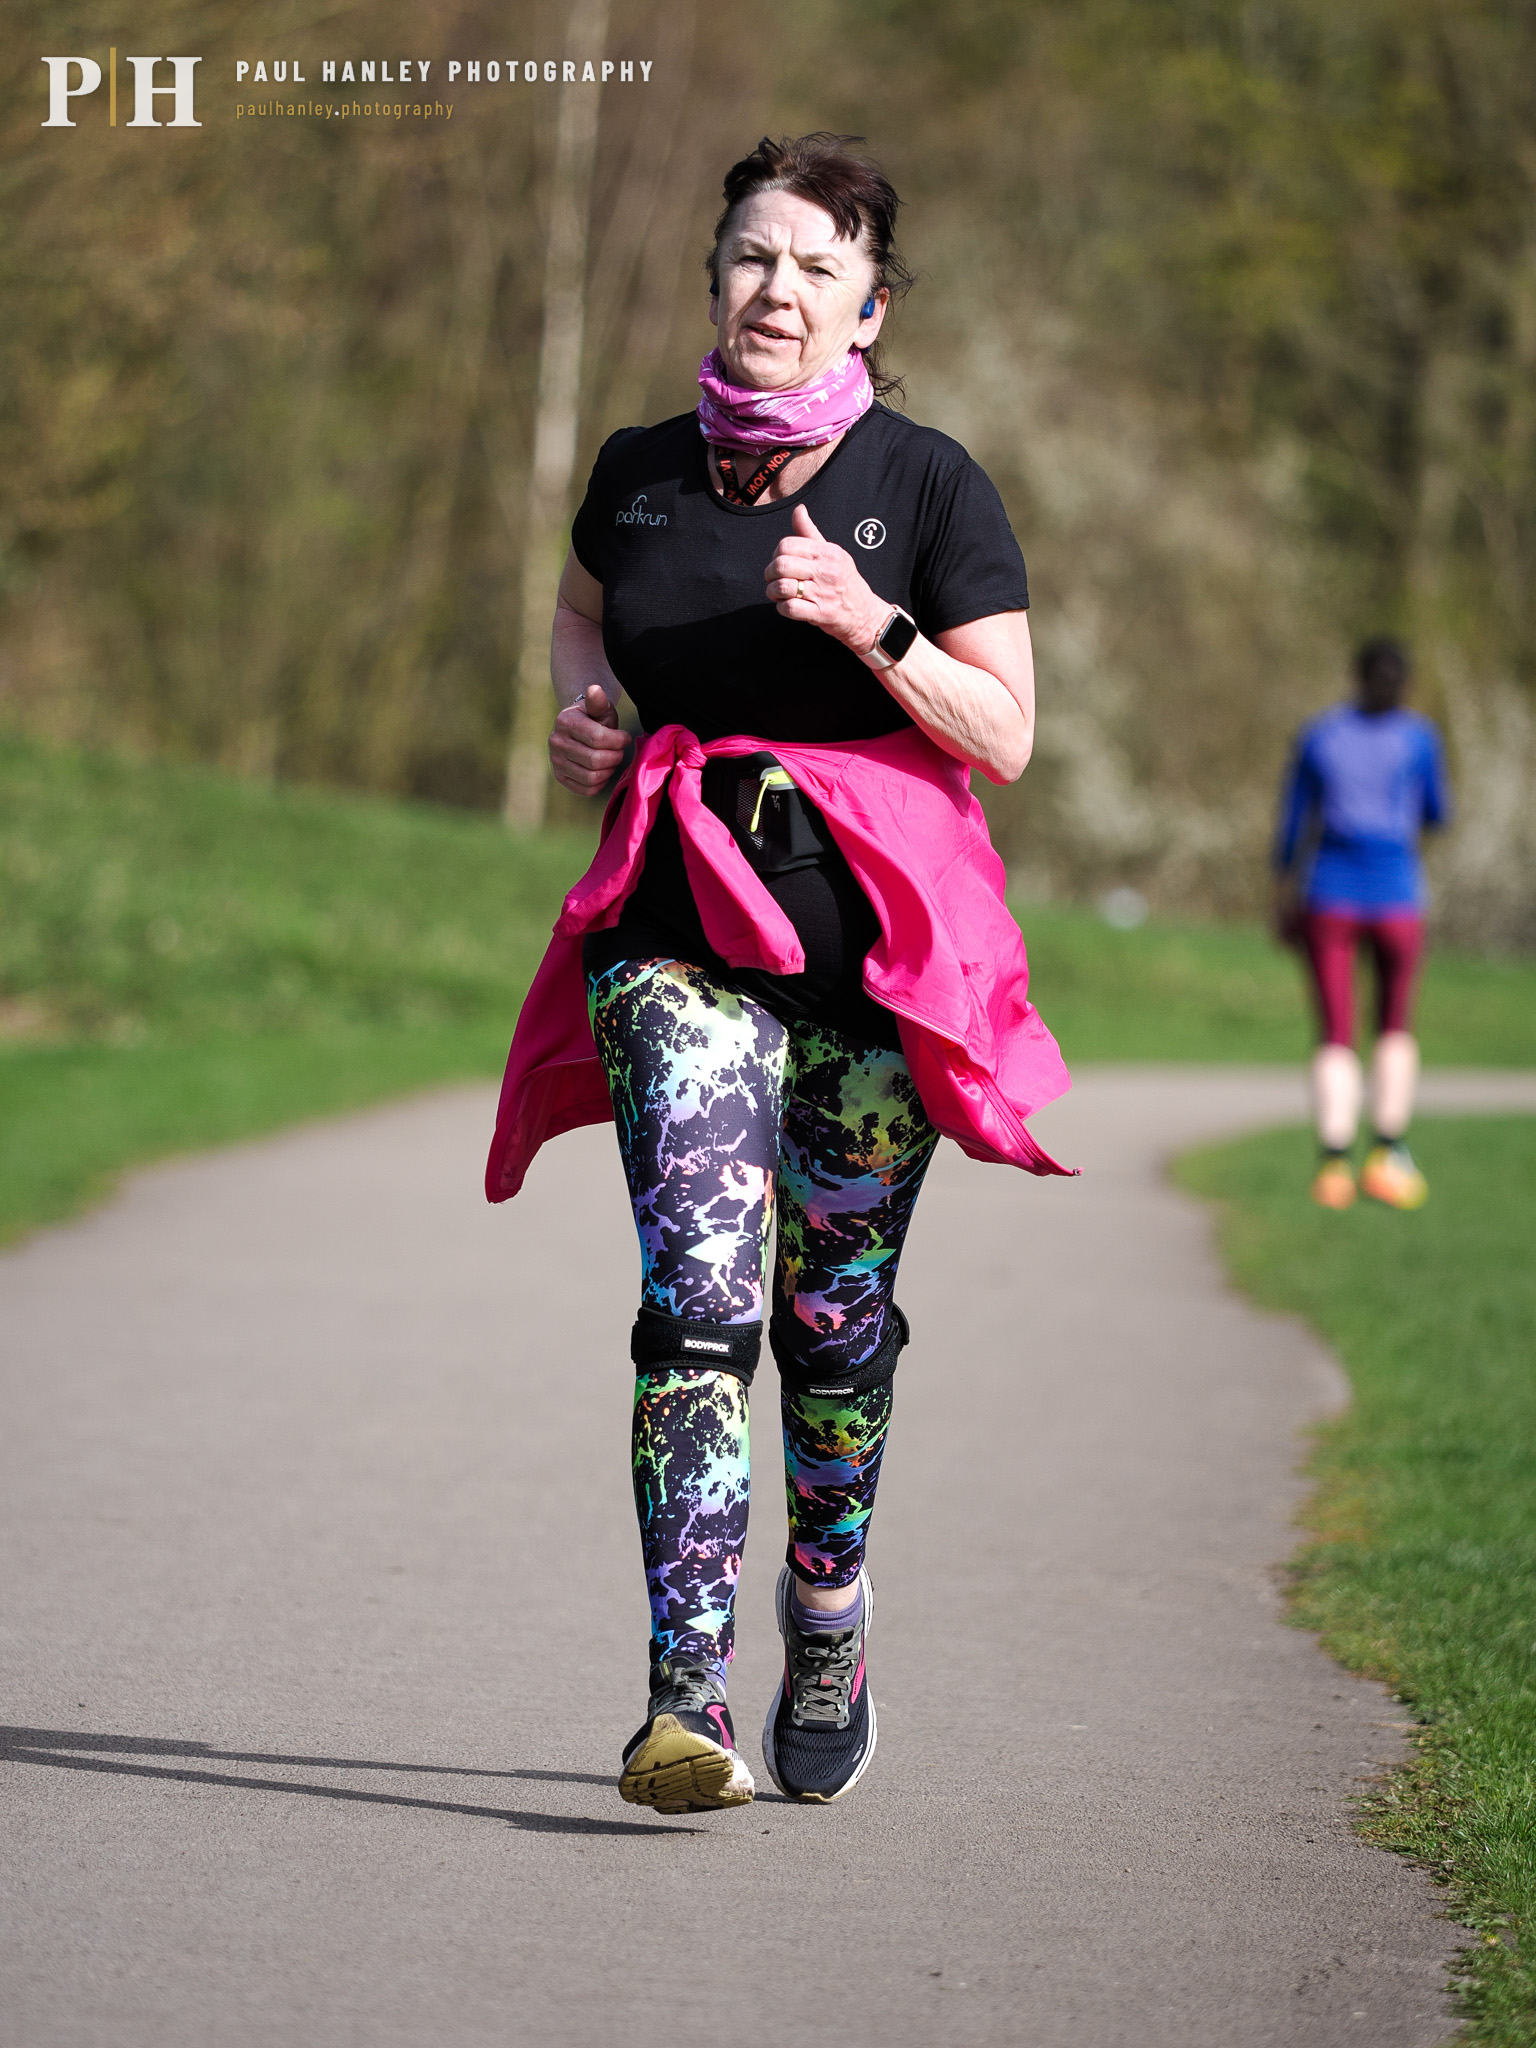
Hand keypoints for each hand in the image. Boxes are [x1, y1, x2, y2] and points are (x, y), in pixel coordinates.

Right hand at [548, 684, 630, 797]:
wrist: (579, 729)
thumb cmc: (595, 717)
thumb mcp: (600, 707)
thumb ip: (599, 700)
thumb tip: (594, 689)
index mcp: (565, 721)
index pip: (597, 738)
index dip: (618, 741)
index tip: (625, 737)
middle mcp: (556, 742)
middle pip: (595, 760)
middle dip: (615, 756)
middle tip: (620, 751)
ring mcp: (556, 761)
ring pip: (592, 777)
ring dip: (609, 770)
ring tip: (612, 759)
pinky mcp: (560, 777)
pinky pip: (587, 789)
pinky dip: (601, 782)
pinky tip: (603, 770)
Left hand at [765, 505, 883, 650]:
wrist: (865, 613)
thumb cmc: (845, 581)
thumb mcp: (832, 553)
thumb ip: (810, 533)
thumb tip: (798, 511)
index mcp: (827, 552)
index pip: (788, 545)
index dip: (776, 554)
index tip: (779, 562)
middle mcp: (826, 571)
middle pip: (782, 565)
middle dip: (770, 573)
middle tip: (773, 579)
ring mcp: (823, 593)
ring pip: (782, 587)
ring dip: (773, 592)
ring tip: (777, 594)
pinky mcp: (820, 614)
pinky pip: (790, 608)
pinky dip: (782, 607)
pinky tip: (787, 605)